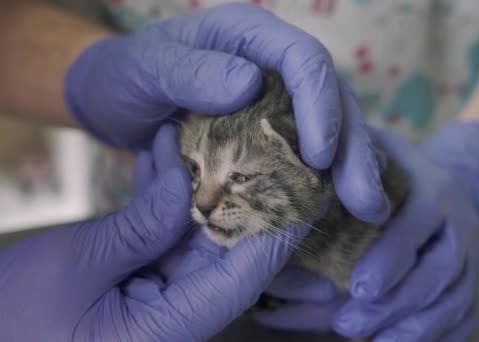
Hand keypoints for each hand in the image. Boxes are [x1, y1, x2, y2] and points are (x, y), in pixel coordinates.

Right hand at [0, 169, 306, 341]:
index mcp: (164, 331)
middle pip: (223, 259)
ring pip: (194, 244)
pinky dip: (165, 205)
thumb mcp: (78, 264)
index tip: (302, 193)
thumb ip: (142, 227)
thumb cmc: (6, 316)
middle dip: (241, 203)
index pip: (237, 282)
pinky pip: (162, 242)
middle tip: (261, 150)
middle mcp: (169, 320)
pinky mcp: (134, 285)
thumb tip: (189, 187)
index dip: (274, 236)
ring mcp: (152, 302)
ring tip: (212, 139)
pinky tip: (168, 160)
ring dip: (199, 194)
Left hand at [67, 3, 388, 222]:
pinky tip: (331, 210)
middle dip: (352, 148)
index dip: (321, 106)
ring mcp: (271, 100)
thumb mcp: (146, 70)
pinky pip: (299, 155)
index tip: (321, 157)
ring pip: (324, 129)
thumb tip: (249, 84)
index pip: (304, 60)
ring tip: (369, 210)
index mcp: (249, 36)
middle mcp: (270, 65)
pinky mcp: (263, 134)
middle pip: (329, 99)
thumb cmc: (124, 76)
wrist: (110, 98)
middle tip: (366, 200)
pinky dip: (318, 181)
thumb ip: (190, 72)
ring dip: (348, 169)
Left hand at [257, 121, 478, 340]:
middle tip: (346, 324)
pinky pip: (463, 316)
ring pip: (453, 299)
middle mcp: (458, 222)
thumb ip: (343, 172)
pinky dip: (433, 335)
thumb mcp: (365, 156)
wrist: (439, 184)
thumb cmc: (385, 170)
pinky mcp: (471, 284)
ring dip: (413, 327)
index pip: (419, 220)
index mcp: (431, 187)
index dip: (391, 256)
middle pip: (438, 270)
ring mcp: (471, 256)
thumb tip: (294, 200)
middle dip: (394, 303)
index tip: (358, 288)